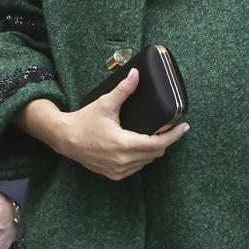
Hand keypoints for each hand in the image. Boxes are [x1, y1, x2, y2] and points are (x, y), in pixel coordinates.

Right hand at [19, 70, 188, 180]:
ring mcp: (117, 170)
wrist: (64, 138)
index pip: (158, 144)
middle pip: (156, 153)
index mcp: (123, 144)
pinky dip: (143, 158)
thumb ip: (124, 89)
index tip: (184, 127)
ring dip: (154, 150)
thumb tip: (136, 74)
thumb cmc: (84, 121)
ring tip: (159, 135)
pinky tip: (143, 147)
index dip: (174, 136)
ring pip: (147, 162)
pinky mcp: (112, 174)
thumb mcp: (106, 103)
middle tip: (171, 128)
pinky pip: (136, 168)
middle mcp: (122, 160)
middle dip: (166, 140)